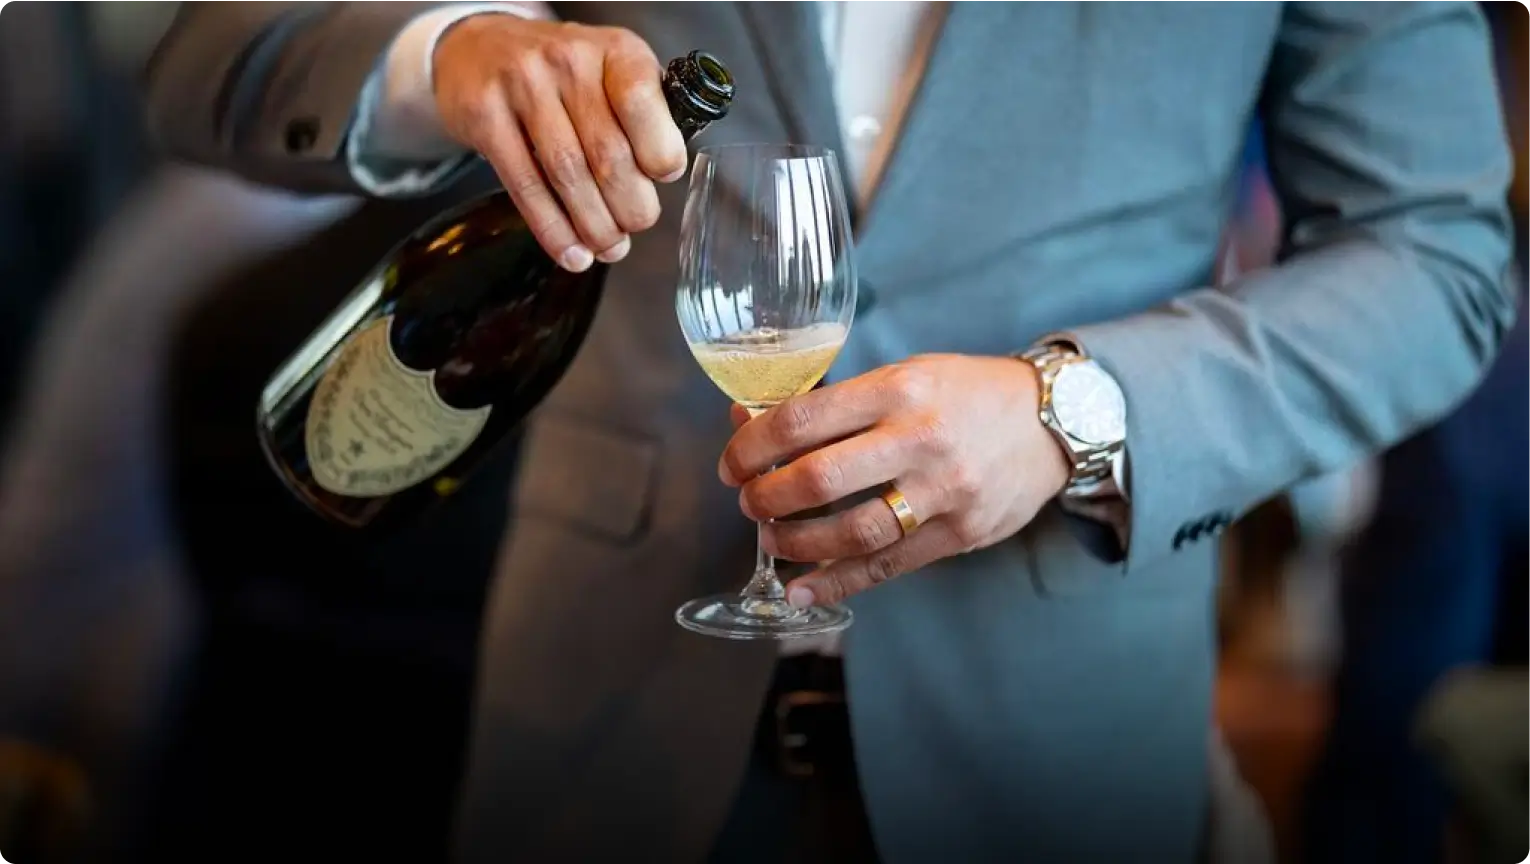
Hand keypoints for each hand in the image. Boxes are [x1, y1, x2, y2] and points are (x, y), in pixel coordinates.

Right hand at [434, 17, 688, 270]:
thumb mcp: (610, 71)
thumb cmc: (560, 74)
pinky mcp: (484, 115)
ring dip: (594, 224)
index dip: (659, 151)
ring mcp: (521, 85)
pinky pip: (525, 185)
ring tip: (608, 247)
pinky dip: (553, 229)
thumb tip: (663, 177)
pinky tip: (571, 252)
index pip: (642, 101)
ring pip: (567, 174)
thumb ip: (641, 114)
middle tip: (634, 227)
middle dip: (629, 205)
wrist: (477, 49)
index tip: (663, 178)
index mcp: (613, 49)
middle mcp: (568, 59)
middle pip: (608, 151)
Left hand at [719, 355, 1071, 606]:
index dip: (753, 445)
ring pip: (852, 530)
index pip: (804, 418)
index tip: (732, 462)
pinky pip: (887, 566)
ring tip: (771, 538)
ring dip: (796, 541)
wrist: (1053, 420)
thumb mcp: (905, 376)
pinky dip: (837, 582)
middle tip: (747, 502)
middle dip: (766, 496)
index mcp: (900, 389)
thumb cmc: (966, 393)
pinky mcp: (960, 533)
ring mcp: (944, 491)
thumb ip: (835, 403)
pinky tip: (801, 589)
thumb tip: (750, 423)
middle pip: (820, 477)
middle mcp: (921, 439)